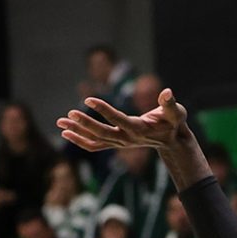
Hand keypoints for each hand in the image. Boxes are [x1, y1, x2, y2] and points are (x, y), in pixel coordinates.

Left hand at [59, 87, 189, 154]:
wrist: (172, 141)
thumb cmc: (174, 123)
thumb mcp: (176, 112)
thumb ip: (170, 103)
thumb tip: (167, 91)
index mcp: (140, 130)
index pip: (119, 120)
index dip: (104, 110)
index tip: (88, 99)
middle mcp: (128, 139)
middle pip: (103, 134)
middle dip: (85, 124)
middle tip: (70, 113)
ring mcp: (120, 143)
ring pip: (95, 140)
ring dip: (77, 132)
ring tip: (60, 122)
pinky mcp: (115, 144)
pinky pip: (95, 145)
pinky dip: (80, 140)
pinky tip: (66, 132)